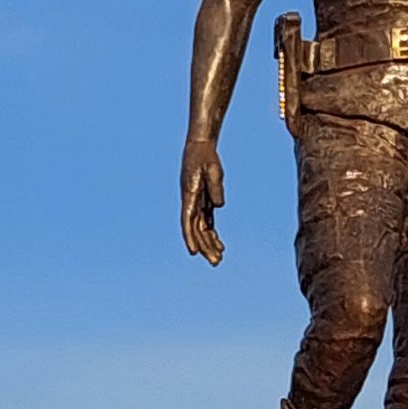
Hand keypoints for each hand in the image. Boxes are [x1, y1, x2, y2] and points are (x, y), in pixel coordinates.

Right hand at [180, 139, 225, 263]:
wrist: (200, 147)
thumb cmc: (206, 156)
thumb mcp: (213, 169)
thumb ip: (216, 187)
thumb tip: (219, 206)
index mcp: (189, 195)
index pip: (187, 221)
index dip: (190, 237)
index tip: (194, 252)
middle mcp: (190, 203)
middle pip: (196, 230)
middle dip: (205, 246)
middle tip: (216, 262)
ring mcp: (196, 204)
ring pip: (201, 229)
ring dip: (209, 244)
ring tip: (219, 258)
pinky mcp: (203, 203)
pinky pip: (207, 223)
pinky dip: (212, 235)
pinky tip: (220, 245)